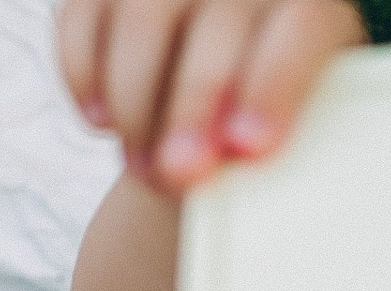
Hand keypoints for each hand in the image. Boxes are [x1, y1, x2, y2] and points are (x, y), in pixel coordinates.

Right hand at [56, 0, 368, 195]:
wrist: (213, 92)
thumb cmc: (256, 118)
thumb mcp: (282, 130)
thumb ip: (271, 142)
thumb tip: (241, 167)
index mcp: (307, 3)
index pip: (300, 29)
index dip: (273, 88)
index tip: (249, 149)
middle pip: (216, 22)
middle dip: (192, 106)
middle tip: (179, 174)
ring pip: (142, 21)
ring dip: (135, 105)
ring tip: (143, 168)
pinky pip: (82, 20)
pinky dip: (85, 76)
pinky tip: (102, 122)